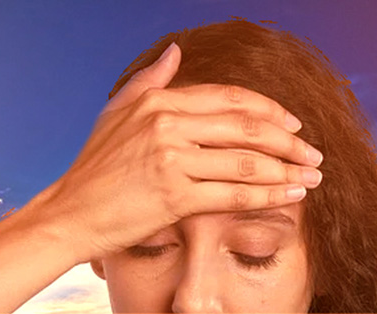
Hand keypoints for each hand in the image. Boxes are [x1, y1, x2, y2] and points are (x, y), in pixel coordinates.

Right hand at [37, 43, 323, 263]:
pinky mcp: (174, 196)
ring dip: (287, 169)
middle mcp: (166, 124)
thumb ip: (149, 80)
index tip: (291, 125)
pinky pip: (234, 194)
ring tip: (309, 176)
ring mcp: (170, 159)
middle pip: (246, 126)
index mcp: (156, 101)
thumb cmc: (94, 167)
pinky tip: (290, 196)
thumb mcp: (116, 113)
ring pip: (246, 160)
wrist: (72, 211)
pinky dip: (268, 195)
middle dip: (288, 141)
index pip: (228, 97)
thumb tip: (176, 51)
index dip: (268, 109)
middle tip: (311, 153)